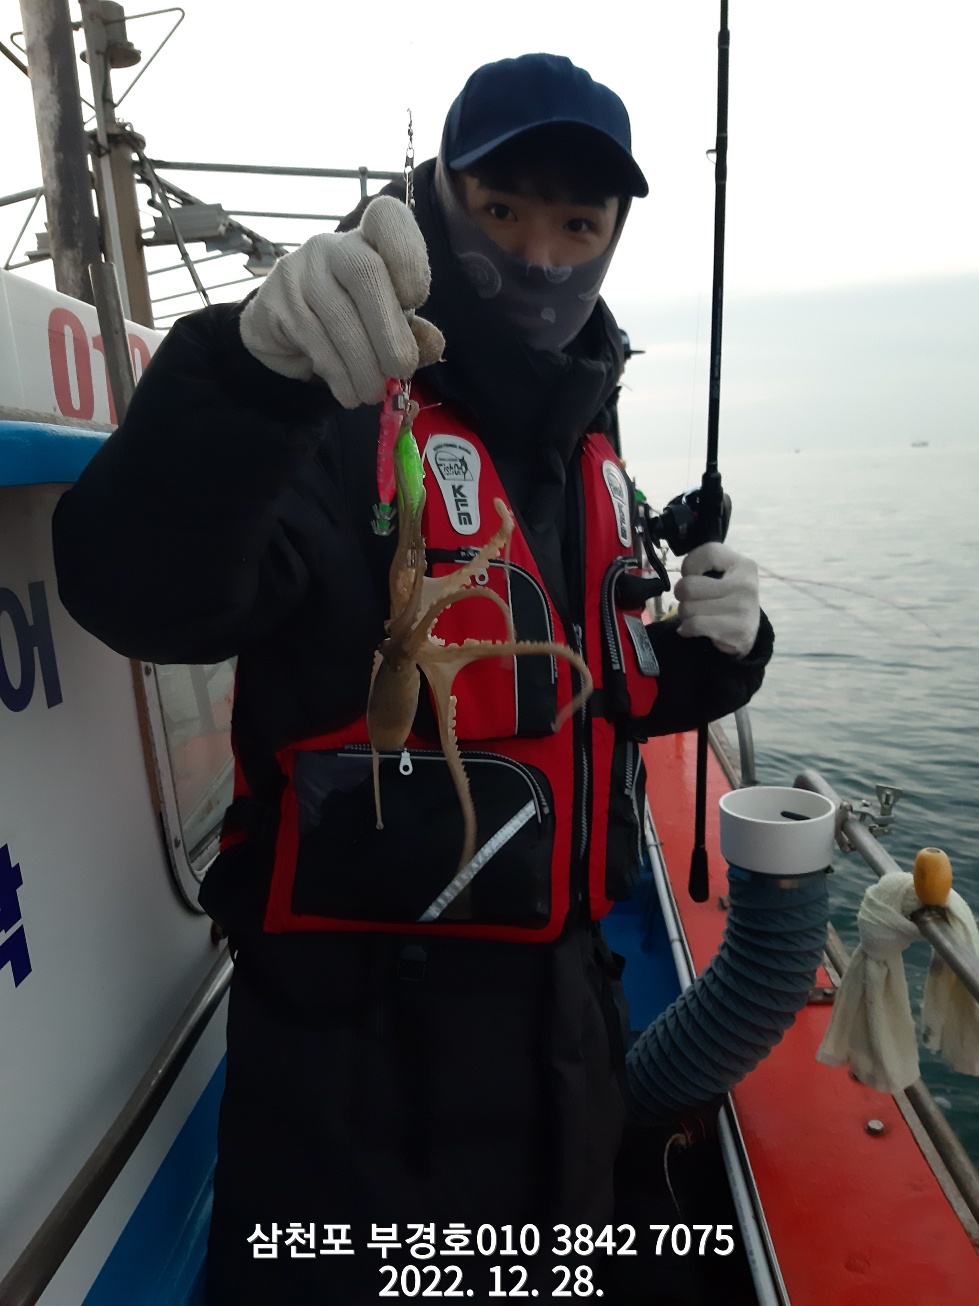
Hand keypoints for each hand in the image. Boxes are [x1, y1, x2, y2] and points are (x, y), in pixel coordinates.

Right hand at [239, 196, 444, 407]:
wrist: (281, 335)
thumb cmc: (347, 323)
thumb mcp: (387, 325)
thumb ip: (413, 334)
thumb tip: (432, 345)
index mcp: (368, 241)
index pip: (387, 218)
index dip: (408, 255)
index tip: (417, 298)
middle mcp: (332, 247)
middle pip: (365, 272)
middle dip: (389, 330)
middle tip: (401, 369)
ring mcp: (299, 270)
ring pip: (340, 317)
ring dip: (364, 365)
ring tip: (374, 393)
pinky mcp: (276, 302)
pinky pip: (315, 341)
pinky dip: (339, 375)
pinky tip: (350, 392)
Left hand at [675, 542, 759, 658]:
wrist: (746, 634)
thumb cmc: (727, 599)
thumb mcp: (724, 575)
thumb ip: (705, 566)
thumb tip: (684, 574)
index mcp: (743, 565)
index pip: (707, 553)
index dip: (689, 566)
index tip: (693, 576)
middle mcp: (745, 584)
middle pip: (688, 585)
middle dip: (682, 595)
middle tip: (692, 600)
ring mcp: (741, 608)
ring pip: (687, 608)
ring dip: (685, 615)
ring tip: (697, 615)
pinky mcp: (736, 630)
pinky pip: (694, 624)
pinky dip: (686, 629)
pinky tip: (693, 629)